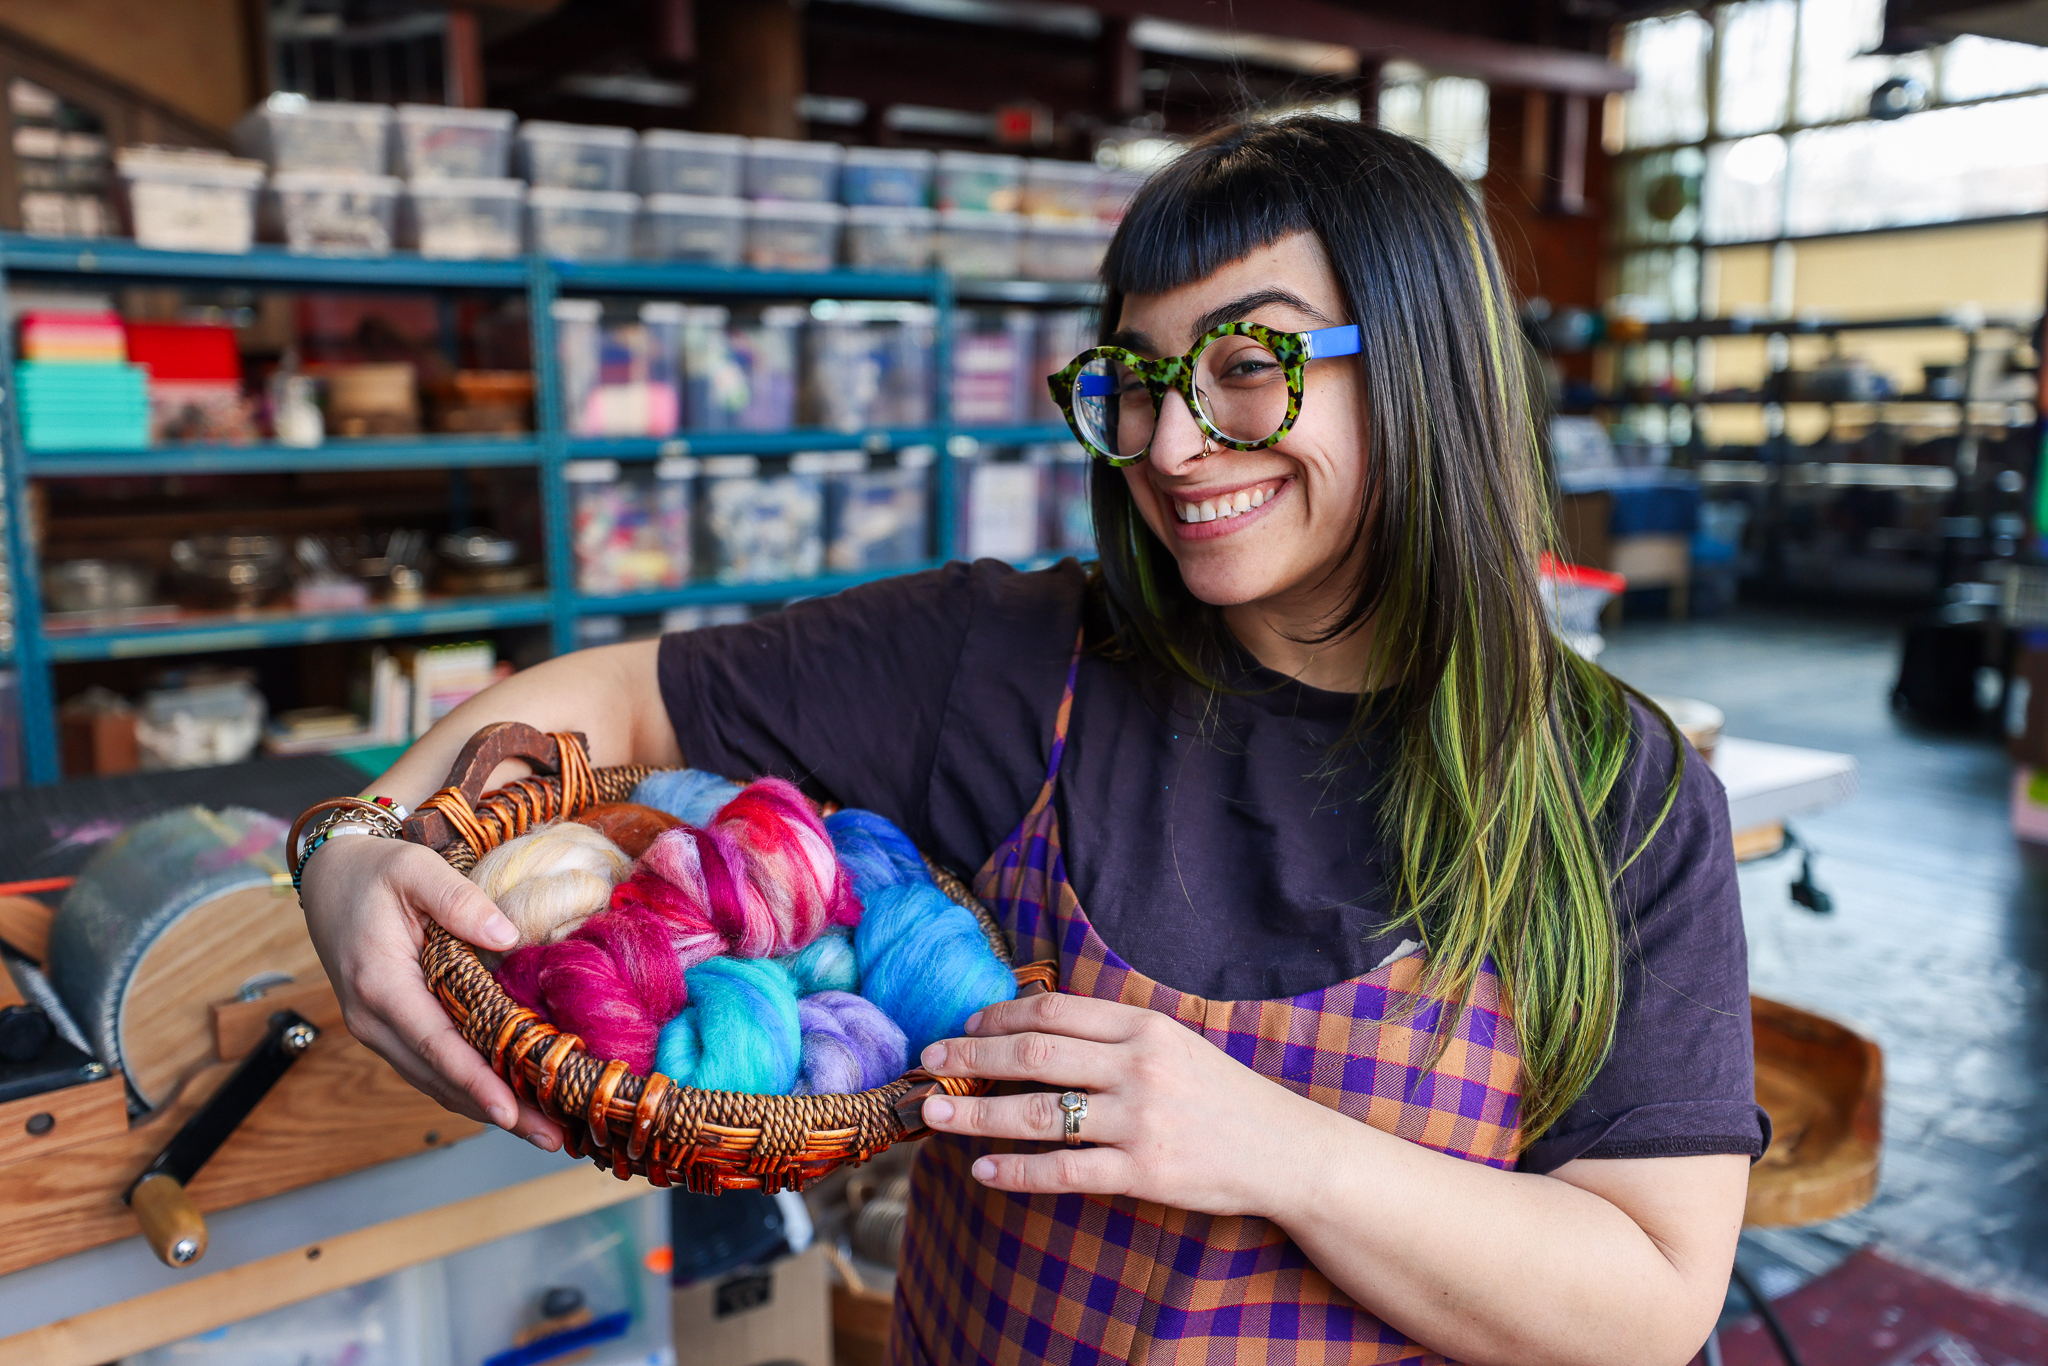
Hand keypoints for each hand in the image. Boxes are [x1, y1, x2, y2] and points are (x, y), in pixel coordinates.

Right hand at [300, 834, 563, 1149]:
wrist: (327, 877)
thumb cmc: (372, 870)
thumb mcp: (415, 868)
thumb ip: (459, 899)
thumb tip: (508, 935)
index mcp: (380, 984)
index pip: (436, 1044)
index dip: (475, 1081)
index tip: (511, 1112)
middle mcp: (374, 1019)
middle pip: (439, 1078)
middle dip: (496, 1111)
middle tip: (551, 1136)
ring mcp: (378, 1028)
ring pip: (435, 1081)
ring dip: (486, 1107)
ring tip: (542, 1129)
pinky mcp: (391, 1027)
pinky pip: (431, 1066)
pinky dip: (468, 1087)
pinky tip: (509, 1099)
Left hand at [916, 991, 1324, 1214]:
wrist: (1286, 1150)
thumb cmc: (1223, 1096)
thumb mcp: (1175, 1044)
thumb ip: (1115, 1035)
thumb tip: (1037, 1028)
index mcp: (1144, 1026)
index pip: (1054, 1010)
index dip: (999, 1015)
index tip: (965, 1024)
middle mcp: (1138, 1066)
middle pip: (1034, 1052)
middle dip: (971, 1056)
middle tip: (929, 1060)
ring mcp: (1140, 1120)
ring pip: (1037, 1112)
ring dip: (976, 1112)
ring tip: (935, 1113)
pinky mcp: (1143, 1171)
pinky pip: (1063, 1170)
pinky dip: (1016, 1172)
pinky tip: (984, 1170)